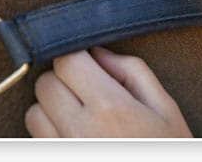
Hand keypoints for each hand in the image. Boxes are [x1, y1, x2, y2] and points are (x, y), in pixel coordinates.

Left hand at [25, 46, 193, 137]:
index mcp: (109, 107)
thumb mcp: (165, 109)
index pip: (66, 60)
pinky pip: (35, 140)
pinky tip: (75, 136)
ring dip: (51, 108)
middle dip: (64, 79)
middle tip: (88, 89)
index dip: (77, 56)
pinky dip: (48, 133)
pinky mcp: (56, 161)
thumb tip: (98, 52)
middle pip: (45, 83)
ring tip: (80, 116)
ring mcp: (63, 151)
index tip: (88, 62)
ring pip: (33, 112)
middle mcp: (79, 131)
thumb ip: (132, 71)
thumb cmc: (168, 151)